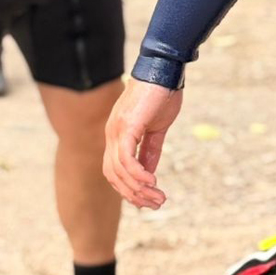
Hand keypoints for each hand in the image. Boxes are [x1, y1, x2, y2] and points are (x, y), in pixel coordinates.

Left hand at [103, 78, 182, 207]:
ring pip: (120, 171)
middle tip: (156, 204)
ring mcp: (117, 130)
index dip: (128, 188)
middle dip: (134, 194)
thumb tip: (149, 172)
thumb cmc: (161, 95)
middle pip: (113, 175)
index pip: (114, 170)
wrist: (164, 70)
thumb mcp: (156, 129)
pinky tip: (152, 183)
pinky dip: (137, 174)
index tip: (147, 200)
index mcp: (117, 134)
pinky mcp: (127, 126)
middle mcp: (112, 134)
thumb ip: (150, 150)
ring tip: (159, 198)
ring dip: (139, 189)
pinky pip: (127, 158)